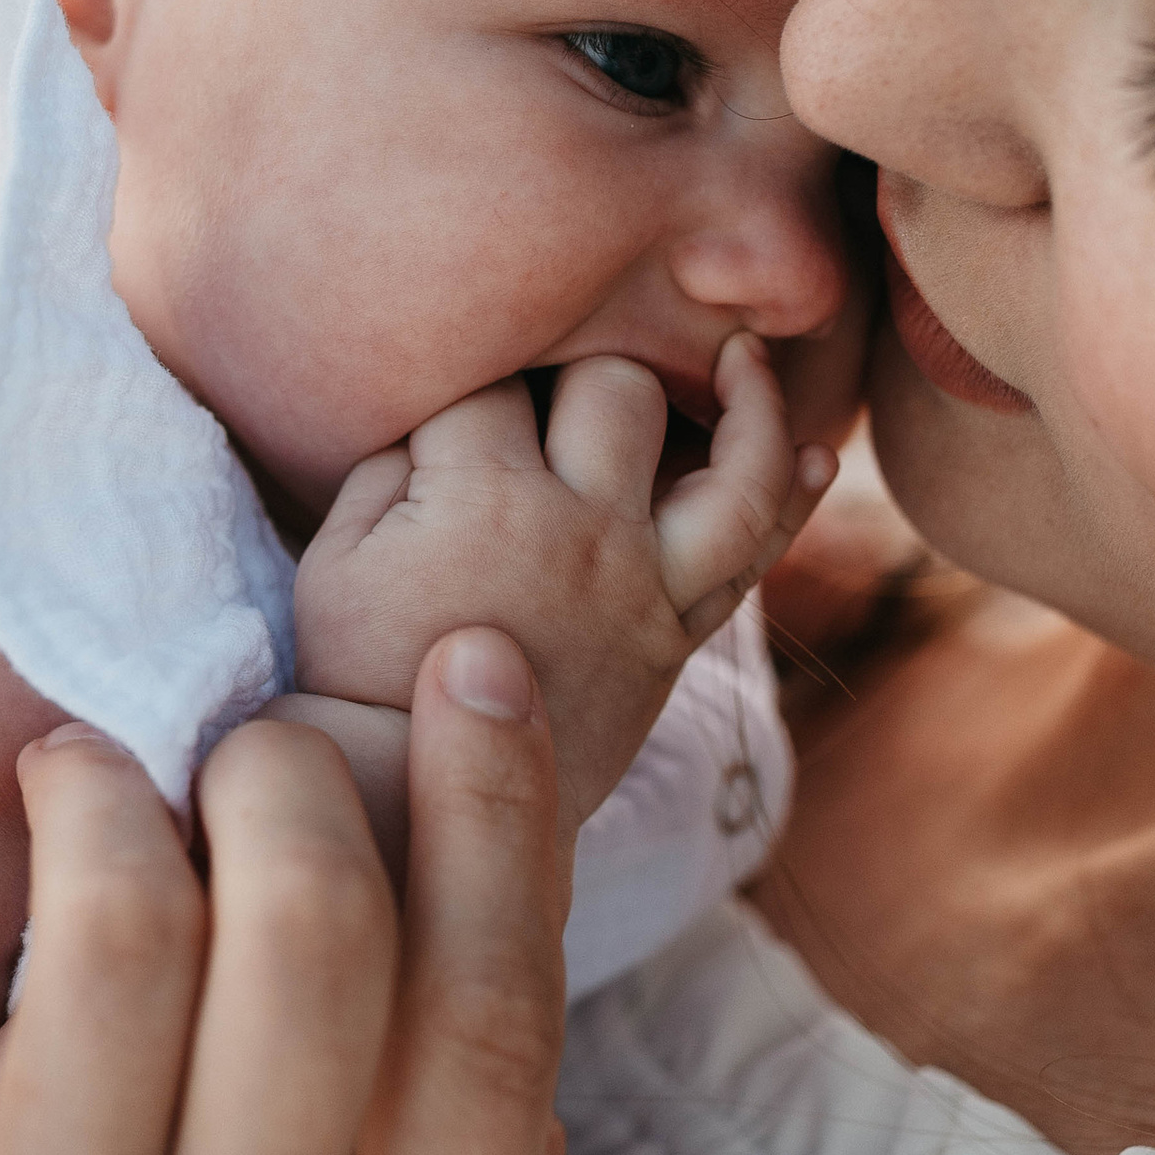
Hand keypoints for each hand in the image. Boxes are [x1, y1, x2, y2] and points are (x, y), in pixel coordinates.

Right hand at [294, 330, 834, 830]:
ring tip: (745, 356)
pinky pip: (756, 561)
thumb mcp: (336, 552)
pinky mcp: (674, 637)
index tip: (456, 407)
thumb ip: (389, 462)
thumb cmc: (361, 665)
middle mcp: (582, 529)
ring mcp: (642, 583)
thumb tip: (450, 415)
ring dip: (751, 402)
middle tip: (562, 383)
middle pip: (621, 387)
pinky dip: (794, 503)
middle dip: (588, 365)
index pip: (496, 382)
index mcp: (484, 496)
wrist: (417, 798)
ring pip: (733, 466)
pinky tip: (818, 457)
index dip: (472, 377)